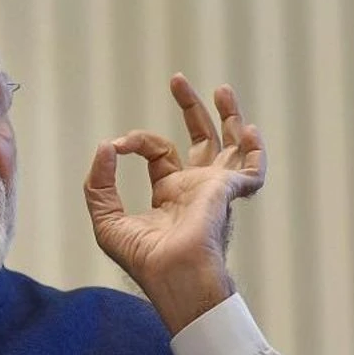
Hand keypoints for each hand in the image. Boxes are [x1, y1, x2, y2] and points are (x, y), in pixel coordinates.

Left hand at [83, 74, 266, 334]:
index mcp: (170, 193)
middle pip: (200, 139)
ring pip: (230, 144)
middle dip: (191, 109)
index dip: (137, 141)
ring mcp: (215, 188)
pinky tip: (249, 129)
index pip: (158, 153)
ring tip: (221, 88)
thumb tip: (104, 147)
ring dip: (228, 115)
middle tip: (177, 79)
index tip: (117, 145)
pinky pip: (251, 168)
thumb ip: (99, 184)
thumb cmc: (142, 258)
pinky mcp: (228, 191)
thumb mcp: (107, 219)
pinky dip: (254, 149)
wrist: (170, 274)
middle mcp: (195, 187)